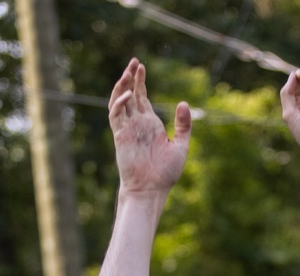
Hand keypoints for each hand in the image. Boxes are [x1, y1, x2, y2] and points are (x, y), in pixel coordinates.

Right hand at [109, 58, 191, 197]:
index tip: (141, 66)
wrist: (151, 190)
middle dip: (130, 77)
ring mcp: (127, 129)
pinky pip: (116, 115)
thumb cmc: (165, 173)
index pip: (141, 97)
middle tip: (134, 61)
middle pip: (129, 94)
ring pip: (119, 101)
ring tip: (127, 73)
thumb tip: (183, 103)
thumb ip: (183, 125)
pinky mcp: (120, 136)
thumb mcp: (180, 146)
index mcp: (149, 124)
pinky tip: (129, 96)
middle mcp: (137, 124)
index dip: (139, 81)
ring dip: (122, 86)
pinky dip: (120, 103)